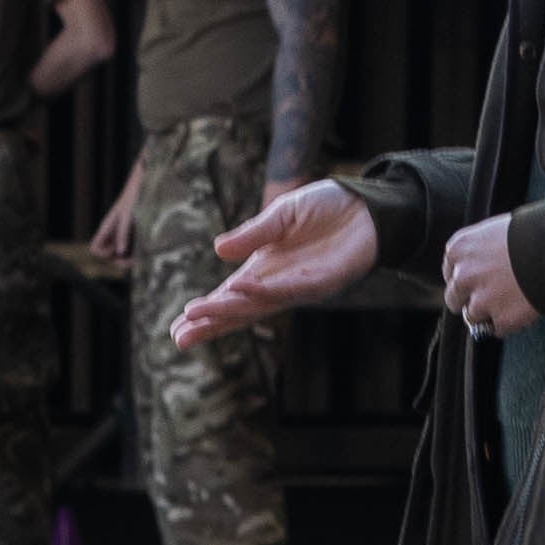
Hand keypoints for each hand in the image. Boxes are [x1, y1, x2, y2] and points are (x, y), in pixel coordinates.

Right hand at [90, 170, 139, 270]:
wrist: (145, 185)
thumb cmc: (134, 197)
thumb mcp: (127, 215)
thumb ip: (122, 233)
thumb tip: (119, 253)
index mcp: (107, 228)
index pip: (95, 249)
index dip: (104, 256)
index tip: (118, 252)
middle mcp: (113, 234)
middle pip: (109, 257)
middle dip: (120, 262)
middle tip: (134, 260)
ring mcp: (123, 235)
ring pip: (121, 256)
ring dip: (130, 259)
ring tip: (142, 256)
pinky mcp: (135, 235)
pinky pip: (132, 251)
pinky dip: (137, 254)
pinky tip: (147, 249)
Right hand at [175, 178, 374, 348]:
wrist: (365, 206)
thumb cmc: (324, 210)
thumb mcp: (281, 215)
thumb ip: (252, 234)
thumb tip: (217, 249)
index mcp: (264, 270)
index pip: (229, 296)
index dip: (206, 311)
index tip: (179, 327)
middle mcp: (278, 284)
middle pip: (239, 310)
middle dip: (210, 324)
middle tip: (179, 338)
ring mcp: (300, 286)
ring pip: (259, 304)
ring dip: (229, 309)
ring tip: (198, 313)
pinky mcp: (324, 281)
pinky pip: (291, 289)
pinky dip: (264, 289)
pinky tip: (240, 287)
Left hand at [440, 212, 544, 336]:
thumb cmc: (531, 233)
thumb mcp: (496, 230)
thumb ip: (480, 249)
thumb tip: (479, 262)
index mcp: (459, 249)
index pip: (450, 272)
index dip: (466, 278)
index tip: (479, 279)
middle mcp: (463, 275)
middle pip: (454, 298)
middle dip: (469, 299)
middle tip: (491, 296)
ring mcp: (480, 300)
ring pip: (473, 316)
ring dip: (489, 313)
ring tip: (511, 301)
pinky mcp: (500, 320)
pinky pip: (497, 329)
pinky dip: (507, 323)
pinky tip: (521, 308)